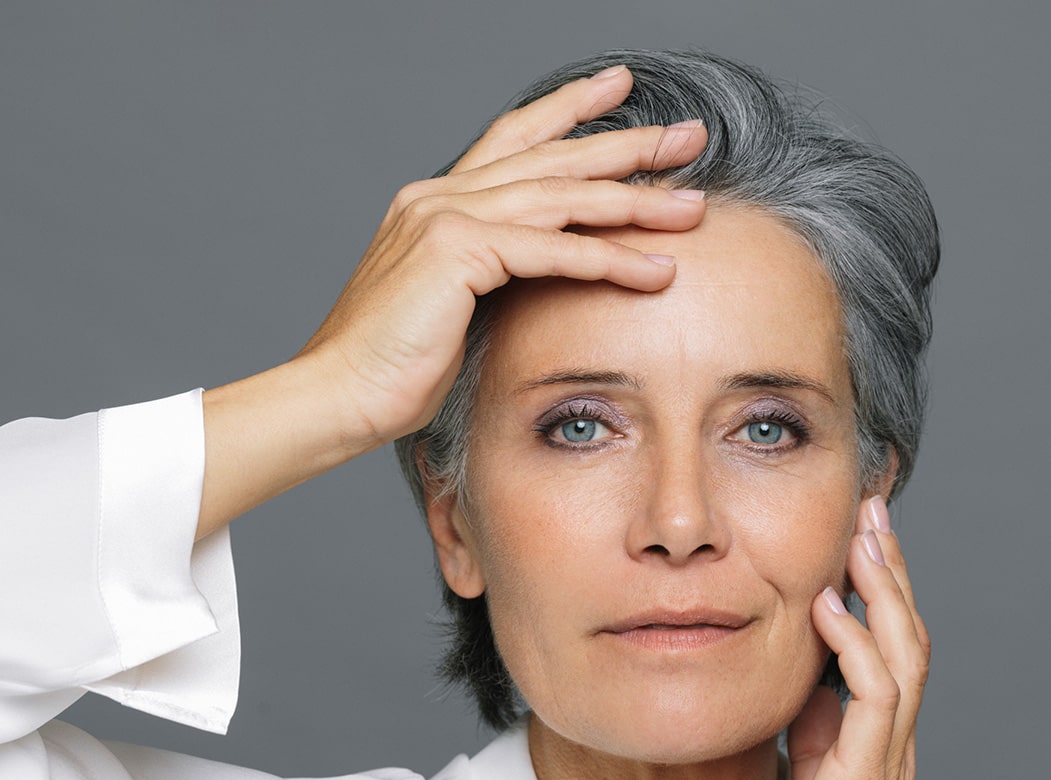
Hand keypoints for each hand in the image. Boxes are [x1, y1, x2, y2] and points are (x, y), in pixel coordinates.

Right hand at [296, 65, 708, 447]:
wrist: (337, 395)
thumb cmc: (391, 368)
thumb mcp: (448, 308)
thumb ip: (486, 276)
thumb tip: (530, 276)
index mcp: (434, 201)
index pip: (515, 141)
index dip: (569, 112)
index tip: (619, 92)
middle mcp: (439, 195)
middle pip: (551, 157)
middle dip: (626, 144)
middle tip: (688, 136)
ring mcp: (444, 217)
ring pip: (561, 199)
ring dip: (634, 202)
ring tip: (693, 207)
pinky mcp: (456, 253)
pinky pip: (551, 251)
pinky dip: (607, 260)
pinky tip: (654, 269)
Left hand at [747, 494, 930, 779]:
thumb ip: (811, 732)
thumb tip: (799, 678)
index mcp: (874, 743)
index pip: (889, 647)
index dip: (878, 590)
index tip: (856, 536)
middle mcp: (889, 744)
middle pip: (907, 636)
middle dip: (888, 569)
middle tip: (871, 509)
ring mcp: (882, 761)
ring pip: (902, 654)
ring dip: (883, 590)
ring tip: (862, 533)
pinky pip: (870, 698)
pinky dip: (856, 645)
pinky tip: (828, 605)